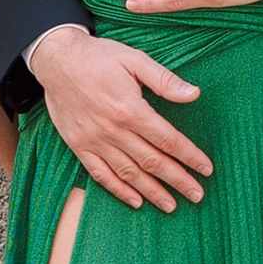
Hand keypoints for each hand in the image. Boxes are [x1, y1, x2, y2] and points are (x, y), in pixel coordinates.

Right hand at [26, 23, 212, 210]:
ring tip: (171, 205)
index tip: (206, 169)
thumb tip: (194, 94)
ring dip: (152, 192)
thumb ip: (164, 80)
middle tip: (197, 195)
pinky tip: (135, 201)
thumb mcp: (135, 59)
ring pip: (129, 173)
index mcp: (130, 109)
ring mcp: (95, 141)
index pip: (168, 139)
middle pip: (152, 161)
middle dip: (178, 180)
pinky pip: (100, 174)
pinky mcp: (79, 146)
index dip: (189, 156)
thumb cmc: (98, 57)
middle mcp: (113, 130)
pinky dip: (118, 190)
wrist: (56, 60)